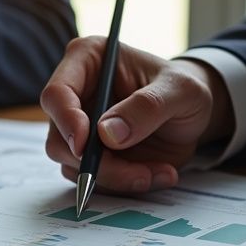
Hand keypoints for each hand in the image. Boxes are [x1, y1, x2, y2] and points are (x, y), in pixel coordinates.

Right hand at [40, 37, 235, 191]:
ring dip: (116, 177)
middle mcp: (74, 96)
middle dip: (97, 163)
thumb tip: (107, 134)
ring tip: (156, 172)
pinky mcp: (87, 156)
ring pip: (74, 166)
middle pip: (60, 139)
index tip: (85, 146)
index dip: (66, 121)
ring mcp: (77, 130)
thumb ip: (147, 107)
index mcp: (86, 61)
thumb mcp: (180, 91)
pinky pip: (94, 180)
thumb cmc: (182, 89)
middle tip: (138, 173)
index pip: (57, 94)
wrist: (189, 115)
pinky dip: (124, 184)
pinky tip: (153, 173)